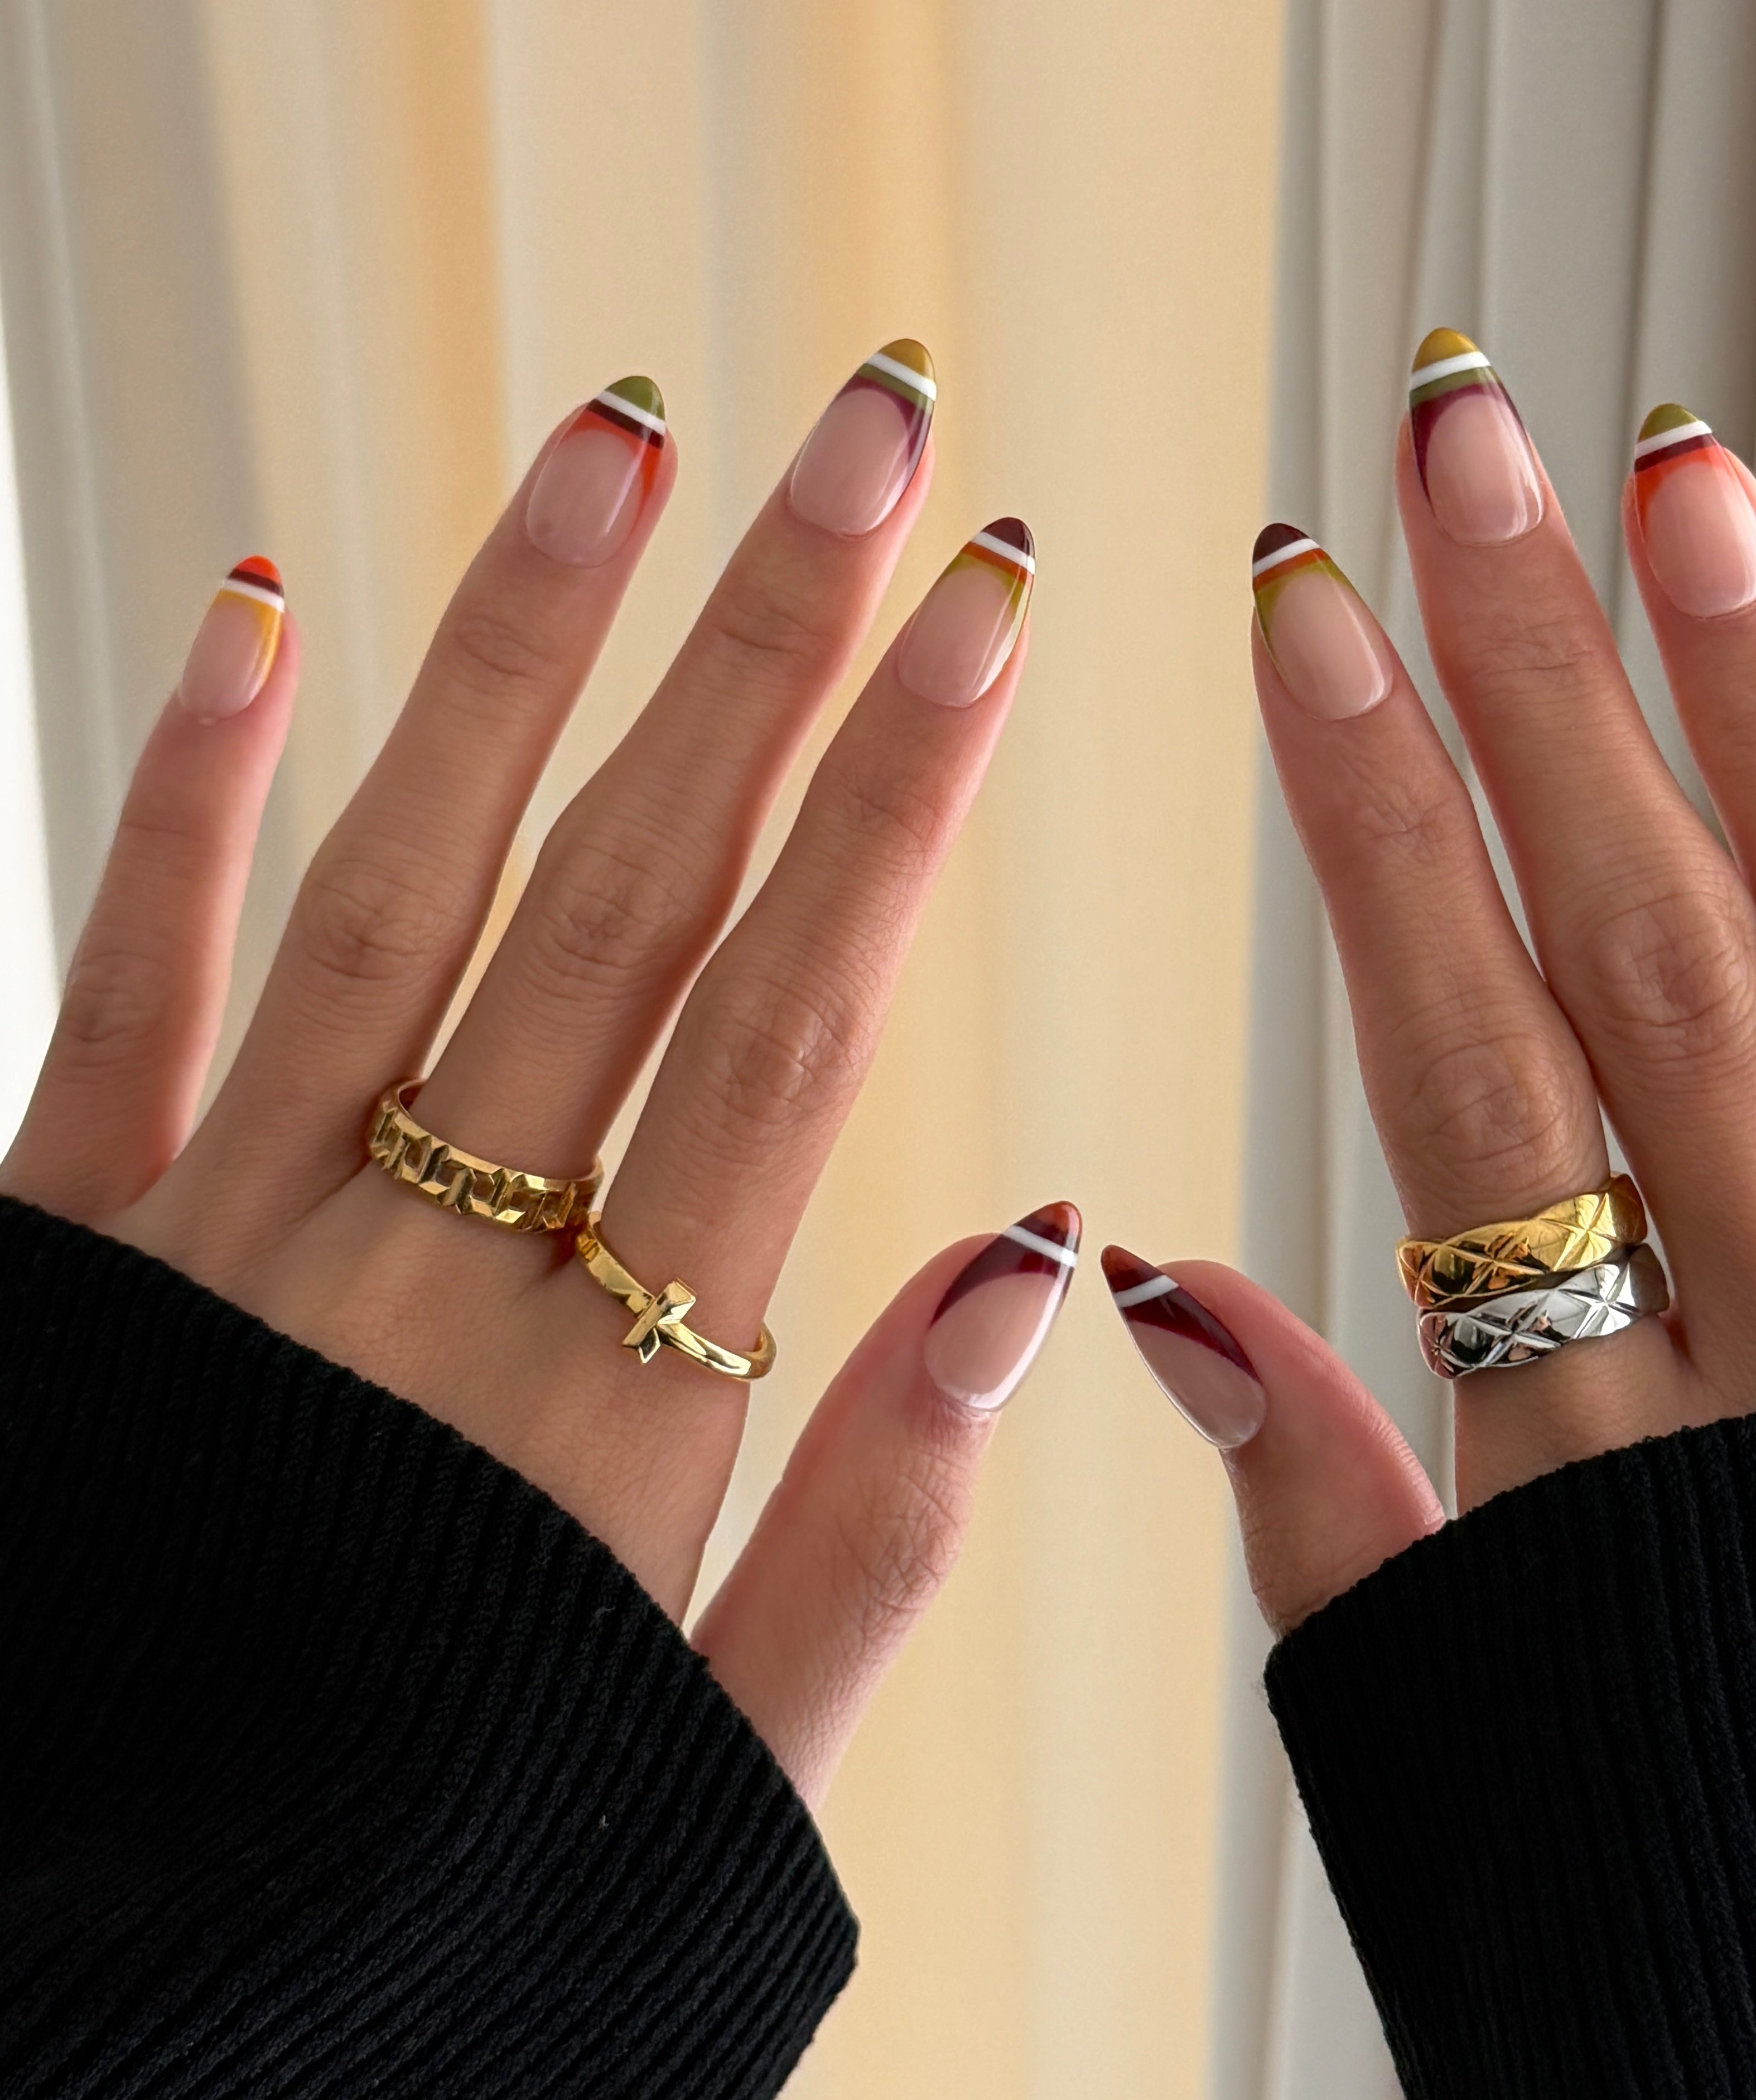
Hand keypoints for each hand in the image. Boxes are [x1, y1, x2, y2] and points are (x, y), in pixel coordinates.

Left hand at [1, 355, 1074, 1797]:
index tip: (995, 603)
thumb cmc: (434, 1902)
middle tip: (873, 434)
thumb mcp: (716, 1770)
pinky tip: (246, 610)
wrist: (87, 2033)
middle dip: (773, 643)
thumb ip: (879, 1520)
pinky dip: (183, 796)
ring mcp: (228, 1242)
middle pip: (634, 895)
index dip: (907, 790)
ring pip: (402, 882)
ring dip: (520, 645)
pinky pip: (126, 991)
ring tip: (622, 436)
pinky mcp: (69, 1258)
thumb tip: (1039, 1259)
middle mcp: (425, 1274)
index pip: (797, 1015)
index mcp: (609, 1396)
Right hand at [1106, 336, 1755, 1634]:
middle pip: (1652, 958)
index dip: (1366, 810)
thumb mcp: (1459, 1754)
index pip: (1461, 1053)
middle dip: (1534, 676)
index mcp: (1614, 1465)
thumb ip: (1319, 1505)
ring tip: (1687, 479)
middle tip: (1459, 439)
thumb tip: (1140, 1291)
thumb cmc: (1721, 1952)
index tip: (1300, 605)